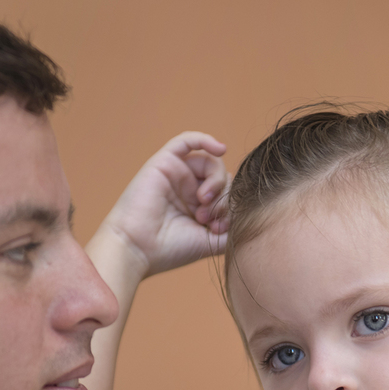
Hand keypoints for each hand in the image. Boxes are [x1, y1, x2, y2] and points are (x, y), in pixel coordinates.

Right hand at [97, 132, 229, 277]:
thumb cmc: (168, 250)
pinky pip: (187, 140)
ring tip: (204, 200)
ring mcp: (176, 175)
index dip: (230, 207)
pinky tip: (221, 149)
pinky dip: (205, 140)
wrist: (137, 249)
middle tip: (208, 217)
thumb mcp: (210, 242)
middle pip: (221, 178)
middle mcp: (186, 189)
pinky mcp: (164, 163)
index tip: (220, 229)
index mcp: (196, 207)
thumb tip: (251, 215)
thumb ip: (232, 229)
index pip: (226, 194)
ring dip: (216, 180)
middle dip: (223, 197)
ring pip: (210, 162)